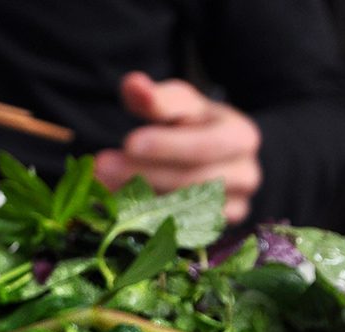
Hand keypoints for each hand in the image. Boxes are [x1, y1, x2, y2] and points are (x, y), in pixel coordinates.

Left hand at [94, 71, 262, 222]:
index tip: (129, 142)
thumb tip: (132, 84)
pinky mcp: (213, 235)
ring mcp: (232, 210)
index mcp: (241, 139)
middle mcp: (244, 178)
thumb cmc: (196, 128)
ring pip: (182, 212)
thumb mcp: (183, 107)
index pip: (204, 145)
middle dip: (143, 174)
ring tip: (100, 187)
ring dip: (136, 201)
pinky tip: (113, 212)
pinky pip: (176, 235)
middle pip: (190, 182)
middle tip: (101, 167)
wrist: (224, 162)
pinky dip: (142, 225)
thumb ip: (159, 99)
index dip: (166, 146)